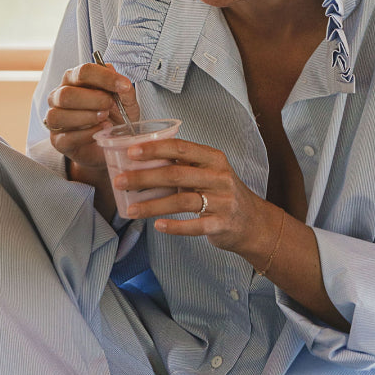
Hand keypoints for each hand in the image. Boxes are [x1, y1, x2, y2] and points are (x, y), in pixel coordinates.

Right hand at [44, 62, 140, 176]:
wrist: (112, 144)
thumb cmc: (115, 117)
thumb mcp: (126, 103)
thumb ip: (125, 91)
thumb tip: (122, 83)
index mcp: (75, 80)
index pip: (83, 72)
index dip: (104, 77)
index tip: (123, 85)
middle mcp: (59, 96)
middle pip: (66, 93)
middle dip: (93, 99)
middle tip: (110, 105)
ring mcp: (56, 119)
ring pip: (59, 115)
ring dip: (86, 117)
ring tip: (105, 119)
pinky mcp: (58, 140)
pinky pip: (66, 137)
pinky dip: (86, 135)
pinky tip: (100, 132)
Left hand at [113, 135, 278, 258]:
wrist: (253, 222)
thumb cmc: (222, 194)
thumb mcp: (208, 173)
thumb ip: (183, 165)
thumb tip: (142, 161)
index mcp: (213, 159)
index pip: (181, 147)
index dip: (155, 149)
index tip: (131, 152)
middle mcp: (219, 177)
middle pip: (176, 174)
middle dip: (144, 177)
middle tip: (120, 181)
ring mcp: (222, 201)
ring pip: (182, 201)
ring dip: (152, 205)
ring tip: (131, 209)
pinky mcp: (222, 224)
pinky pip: (195, 226)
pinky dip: (175, 226)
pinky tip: (158, 226)